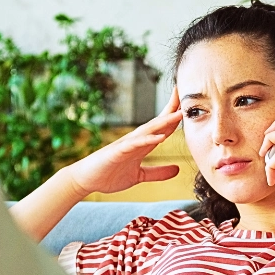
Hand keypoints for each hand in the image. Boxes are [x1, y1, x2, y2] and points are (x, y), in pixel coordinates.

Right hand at [64, 88, 182, 196]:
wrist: (86, 180)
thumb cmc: (110, 175)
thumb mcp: (140, 175)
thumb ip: (158, 173)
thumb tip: (177, 170)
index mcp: (142, 145)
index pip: (162, 127)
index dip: (175, 115)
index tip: (188, 104)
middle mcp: (136, 140)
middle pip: (157, 122)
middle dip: (172, 109)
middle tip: (185, 94)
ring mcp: (126, 144)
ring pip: (148, 130)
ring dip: (164, 121)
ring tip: (179, 114)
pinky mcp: (118, 152)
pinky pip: (134, 144)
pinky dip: (147, 140)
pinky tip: (159, 138)